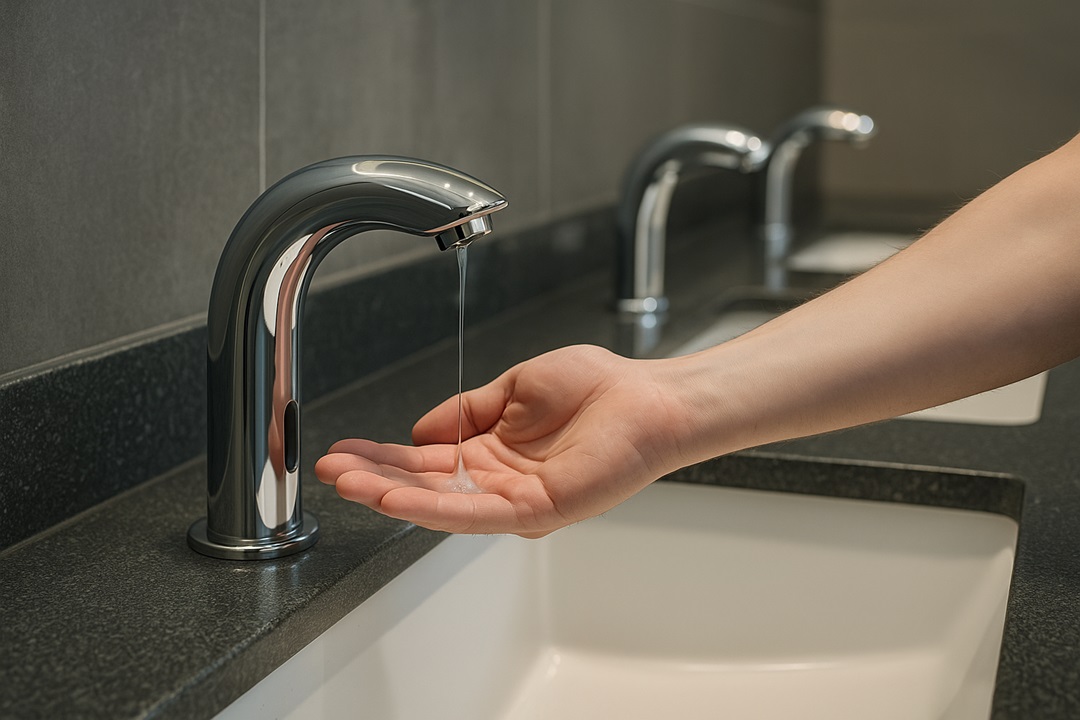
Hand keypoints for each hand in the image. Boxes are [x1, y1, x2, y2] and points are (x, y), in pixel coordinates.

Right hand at [315, 345, 688, 536]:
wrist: (647, 398)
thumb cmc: (596, 389)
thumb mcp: (513, 387)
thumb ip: (465, 411)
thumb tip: (419, 430)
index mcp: (492, 453)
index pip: (425, 461)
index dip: (383, 457)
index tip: (344, 450)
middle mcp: (498, 482)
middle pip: (424, 485)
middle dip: (373, 478)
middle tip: (328, 468)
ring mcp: (515, 500)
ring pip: (441, 504)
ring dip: (390, 495)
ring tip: (347, 485)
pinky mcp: (536, 509)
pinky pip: (475, 513)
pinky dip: (431, 507)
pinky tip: (394, 498)